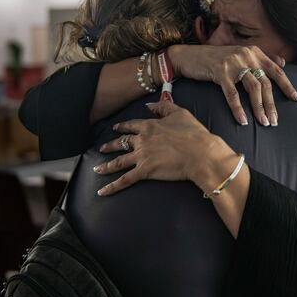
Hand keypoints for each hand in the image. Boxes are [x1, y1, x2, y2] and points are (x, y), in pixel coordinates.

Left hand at [93, 101, 232, 195]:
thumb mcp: (180, 113)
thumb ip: (163, 106)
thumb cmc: (194, 133)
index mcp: (149, 126)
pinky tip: (102, 192)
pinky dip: (112, 186)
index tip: (115, 128)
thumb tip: (149, 104)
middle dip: (110, 146)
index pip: (131, 125)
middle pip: (121, 143)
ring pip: (118, 162)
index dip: (122, 127)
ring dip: (106, 166)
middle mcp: (142, 140)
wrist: (200, 153)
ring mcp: (142, 156)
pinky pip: (125, 180)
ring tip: (96, 170)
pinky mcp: (145, 171)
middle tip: (102, 149)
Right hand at [167, 45, 296, 126]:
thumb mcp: (241, 54)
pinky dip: (238, 109)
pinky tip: (243, 121)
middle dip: (272, 104)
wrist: (189, 56)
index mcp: (254, 52)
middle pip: (266, 83)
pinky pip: (233, 94)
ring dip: (259, 108)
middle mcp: (247, 55)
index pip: (276, 70)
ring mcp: (234, 63)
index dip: (288, 86)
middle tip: (275, 121)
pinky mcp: (220, 72)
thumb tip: (283, 64)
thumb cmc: (216, 59)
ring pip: (253, 88)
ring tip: (264, 123)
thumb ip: (262, 58)